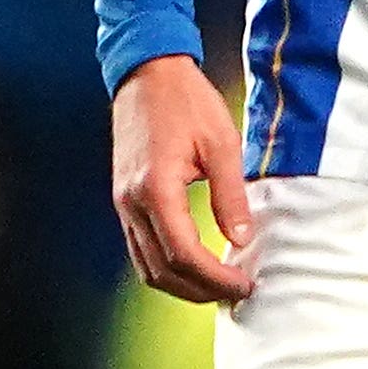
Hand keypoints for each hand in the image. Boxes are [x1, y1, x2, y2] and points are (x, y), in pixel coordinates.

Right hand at [109, 54, 256, 303]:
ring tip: (219, 286)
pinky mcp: (123, 200)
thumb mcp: (222, 144)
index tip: (245, 285)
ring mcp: (122, 203)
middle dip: (200, 290)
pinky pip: (140, 248)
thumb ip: (230, 194)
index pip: (183, 254)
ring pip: (145, 265)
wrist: (147, 76)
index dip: (214, 278)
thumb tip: (242, 237)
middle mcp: (130, 202)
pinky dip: (166, 266)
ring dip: (181, 285)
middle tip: (238, 293)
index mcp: (155, 189)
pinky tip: (195, 267)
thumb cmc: (187, 103)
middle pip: (160, 269)